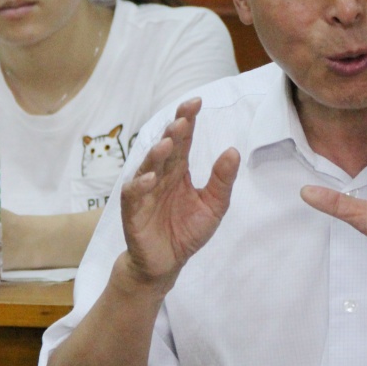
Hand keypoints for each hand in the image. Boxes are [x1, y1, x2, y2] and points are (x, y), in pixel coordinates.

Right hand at [120, 98, 239, 290]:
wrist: (166, 263)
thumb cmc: (187, 231)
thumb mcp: (213, 206)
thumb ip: (222, 180)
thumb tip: (233, 151)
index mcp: (179, 170)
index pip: (183, 140)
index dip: (188, 120)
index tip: (196, 102)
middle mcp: (160, 174)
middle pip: (165, 147)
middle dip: (173, 131)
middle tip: (184, 118)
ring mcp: (145, 191)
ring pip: (148, 165)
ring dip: (156, 153)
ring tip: (167, 142)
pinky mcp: (133, 210)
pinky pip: (134, 194)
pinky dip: (141, 184)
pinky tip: (151, 177)